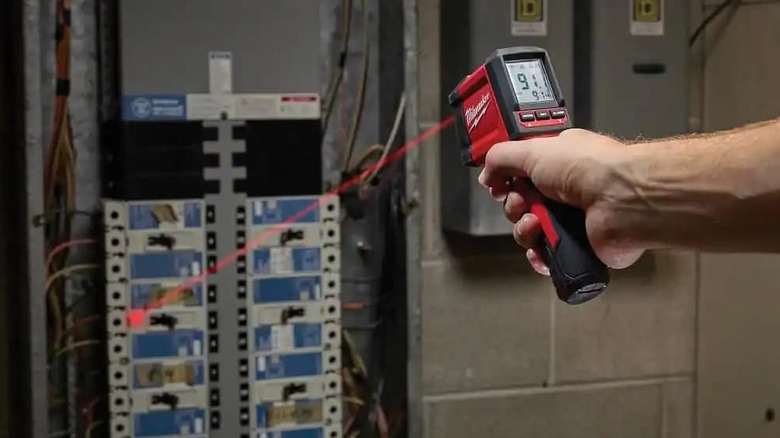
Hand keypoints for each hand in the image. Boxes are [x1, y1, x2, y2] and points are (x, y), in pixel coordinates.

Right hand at [477, 128, 643, 273]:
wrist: (623, 201)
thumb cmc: (588, 168)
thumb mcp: (533, 149)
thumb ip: (501, 158)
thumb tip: (487, 175)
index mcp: (558, 160)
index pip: (522, 171)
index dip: (506, 179)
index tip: (497, 184)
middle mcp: (566, 189)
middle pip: (522, 204)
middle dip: (514, 205)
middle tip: (522, 202)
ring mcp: (573, 220)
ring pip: (530, 231)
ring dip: (524, 230)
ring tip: (535, 224)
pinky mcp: (578, 247)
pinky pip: (546, 257)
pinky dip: (538, 255)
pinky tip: (541, 248)